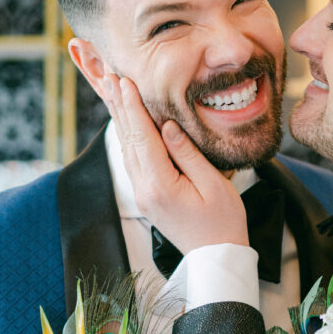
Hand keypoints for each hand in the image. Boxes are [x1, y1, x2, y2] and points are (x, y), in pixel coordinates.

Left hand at [104, 75, 248, 254]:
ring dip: (119, 118)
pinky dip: (127, 136)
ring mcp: (143, 194)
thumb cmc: (223, 222)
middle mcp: (145, 189)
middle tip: (108, 76)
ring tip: (110, 91)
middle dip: (119, 106)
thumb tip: (168, 126)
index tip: (124, 81)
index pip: (142, 138)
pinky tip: (125, 121)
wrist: (216, 257)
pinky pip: (132, 159)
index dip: (133, 107)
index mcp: (160, 185)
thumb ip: (189, 154)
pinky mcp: (147, 196)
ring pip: (126, 149)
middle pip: (127, 140)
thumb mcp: (214, 185)